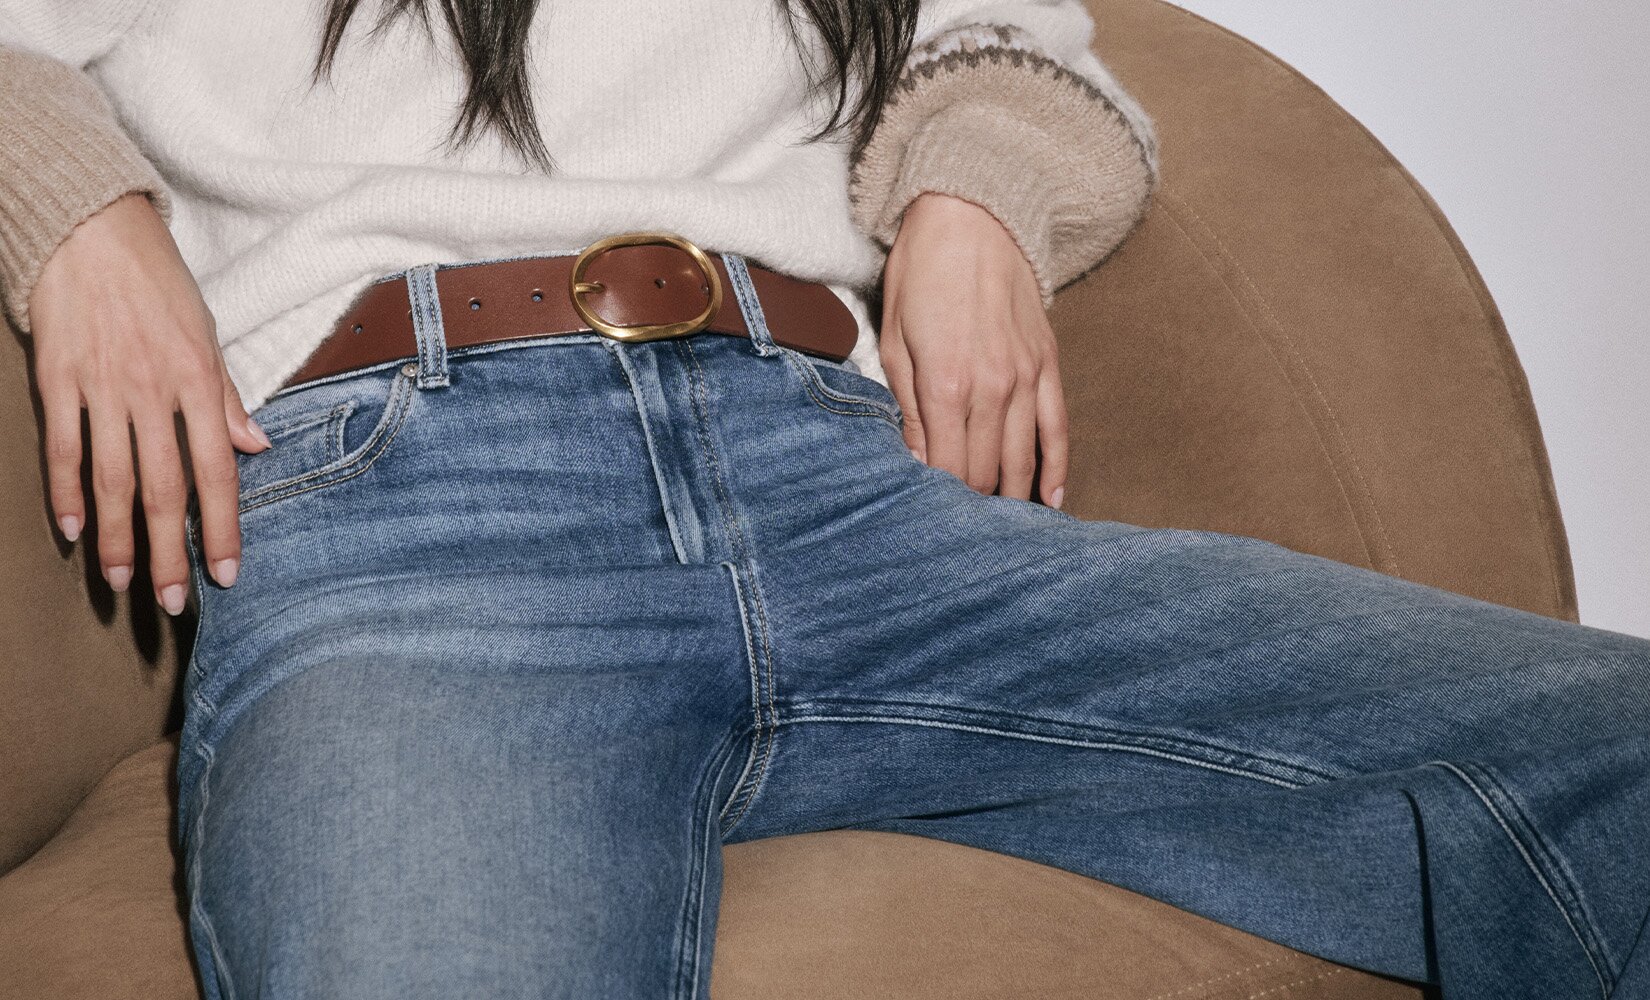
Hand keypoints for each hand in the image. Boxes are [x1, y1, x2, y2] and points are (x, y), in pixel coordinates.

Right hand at [28, 191, 270, 612]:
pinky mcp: (58, 377)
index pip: (217, 472)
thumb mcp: (207, 334)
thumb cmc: (158, 282)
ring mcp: (102, 385)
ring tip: (122, 582)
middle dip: (169, 551)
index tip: (224, 574)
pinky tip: (71, 529)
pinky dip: (65, 490)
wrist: (91, 228)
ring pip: (110, 478)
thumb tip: (256, 446)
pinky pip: (63, 445)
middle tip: (172, 603)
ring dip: (116, 536)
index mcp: (197, 382)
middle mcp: (152, 390)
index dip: (221, 527)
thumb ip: (225, 398)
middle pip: (163, 488)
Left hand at [878, 191, 1067, 508]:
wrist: (972, 215)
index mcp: (947, 384)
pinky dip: (1056, 468)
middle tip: (958, 528)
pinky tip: (1051, 502)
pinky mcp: (1048, 365)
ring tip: (998, 527)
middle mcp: (993, 387)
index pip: (948, 467)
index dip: (939, 500)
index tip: (929, 517)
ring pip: (1023, 459)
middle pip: (986, 471)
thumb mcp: (893, 340)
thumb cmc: (921, 274)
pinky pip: (1058, 429)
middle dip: (971, 504)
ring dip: (1011, 496)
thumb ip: (905, 407)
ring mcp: (1027, 378)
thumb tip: (914, 462)